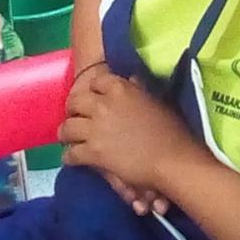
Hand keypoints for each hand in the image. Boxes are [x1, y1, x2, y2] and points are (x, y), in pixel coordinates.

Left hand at [59, 71, 198, 195]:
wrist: (171, 160)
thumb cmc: (171, 129)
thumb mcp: (155, 100)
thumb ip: (138, 89)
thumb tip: (131, 80)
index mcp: (120, 88)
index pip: (96, 81)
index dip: (94, 91)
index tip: (95, 98)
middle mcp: (103, 104)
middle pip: (74, 102)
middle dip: (74, 110)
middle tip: (77, 118)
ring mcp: (95, 129)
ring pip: (67, 128)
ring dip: (67, 133)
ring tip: (70, 139)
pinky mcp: (92, 152)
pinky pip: (71, 153)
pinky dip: (70, 157)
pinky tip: (73, 158)